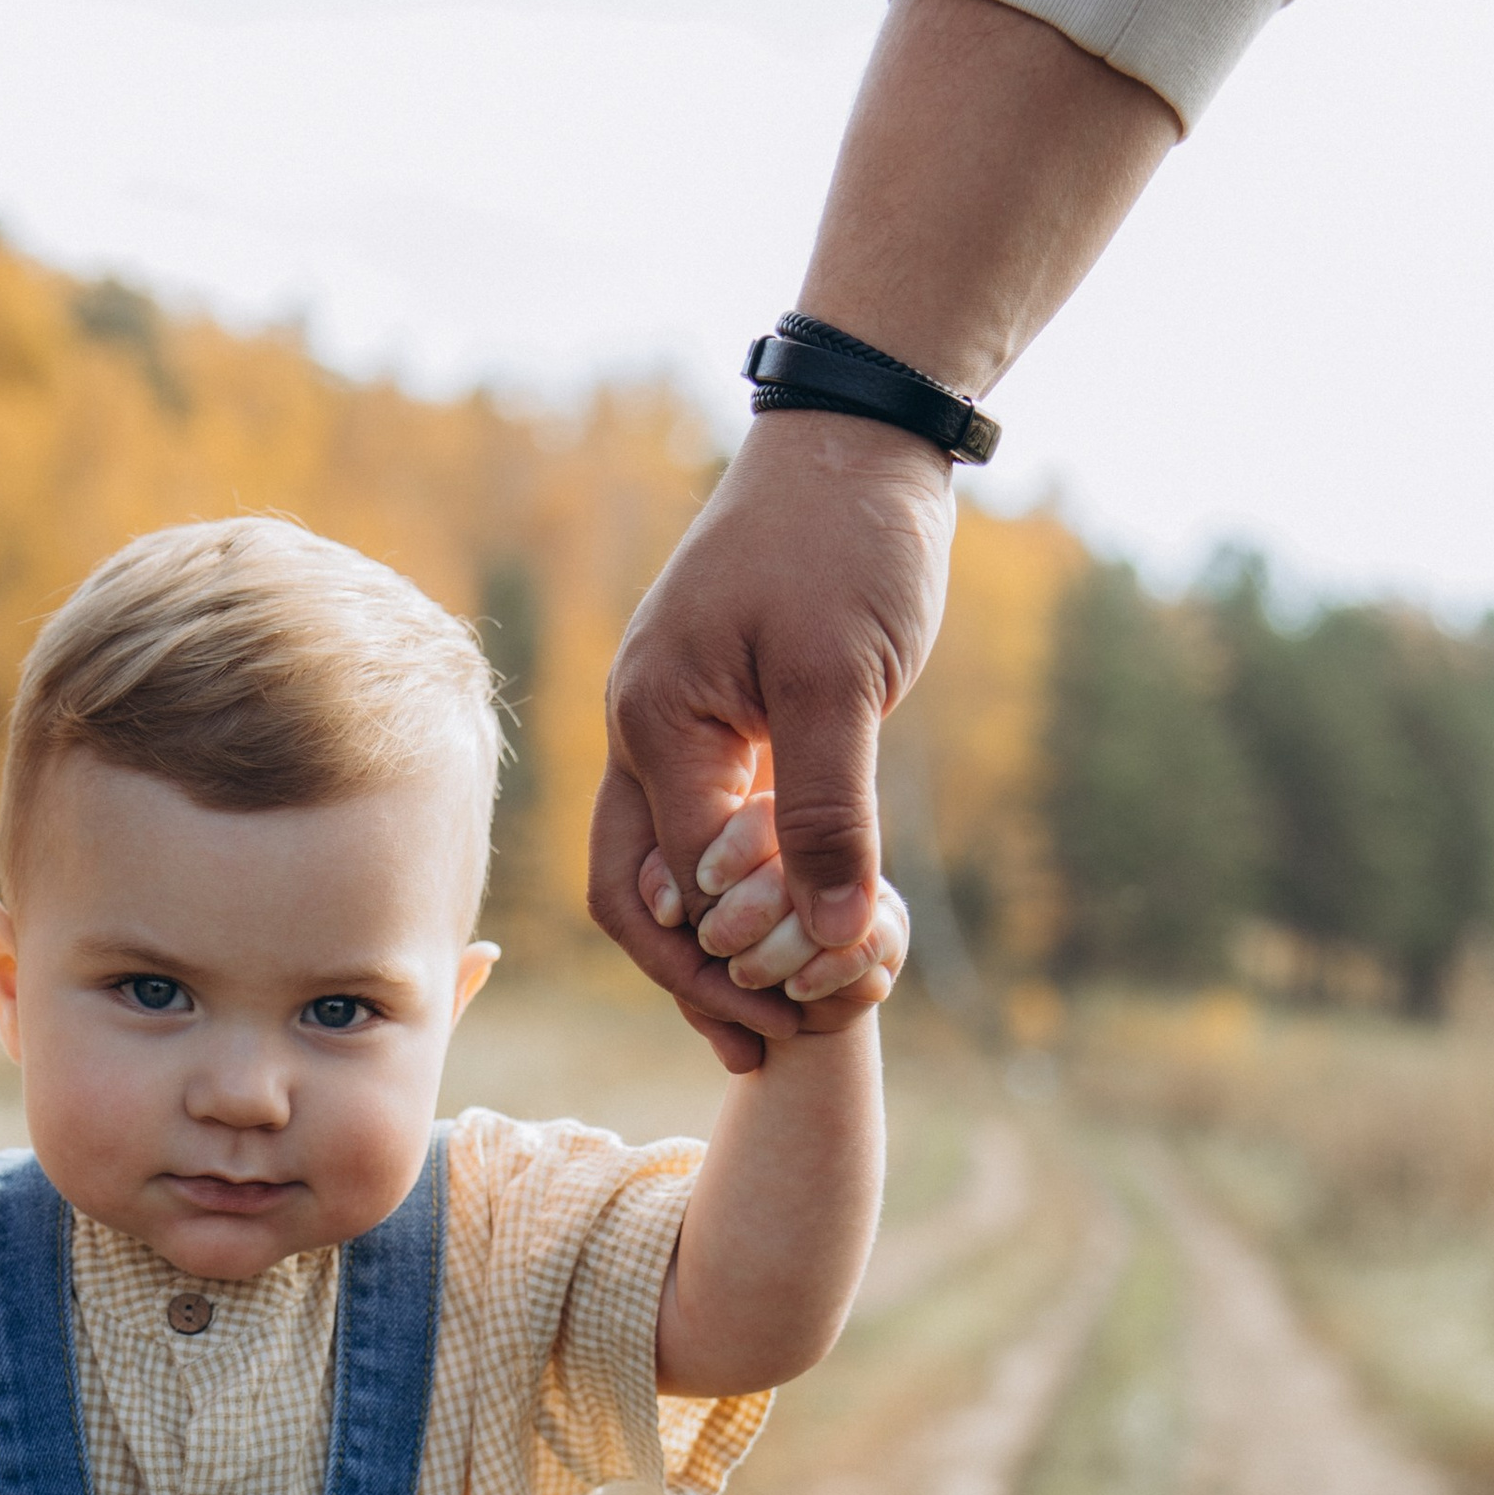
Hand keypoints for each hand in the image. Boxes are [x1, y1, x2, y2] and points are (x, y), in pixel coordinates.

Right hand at [591, 411, 952, 1072]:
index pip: (668, 884)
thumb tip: (823, 940)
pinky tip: (796, 943)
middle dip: (695, 983)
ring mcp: (676, 729)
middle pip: (636, 897)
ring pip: (667, 875)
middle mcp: (644, 734)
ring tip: (778, 1026)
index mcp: (653, 722)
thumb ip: (827, 813)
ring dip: (715, 954)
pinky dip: (744, 901)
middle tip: (768, 1054)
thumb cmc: (847, 542)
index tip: (797, 1019)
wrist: (857, 440)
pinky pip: (709, 836)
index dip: (727, 962)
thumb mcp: (843, 682)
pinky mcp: (720, 724)